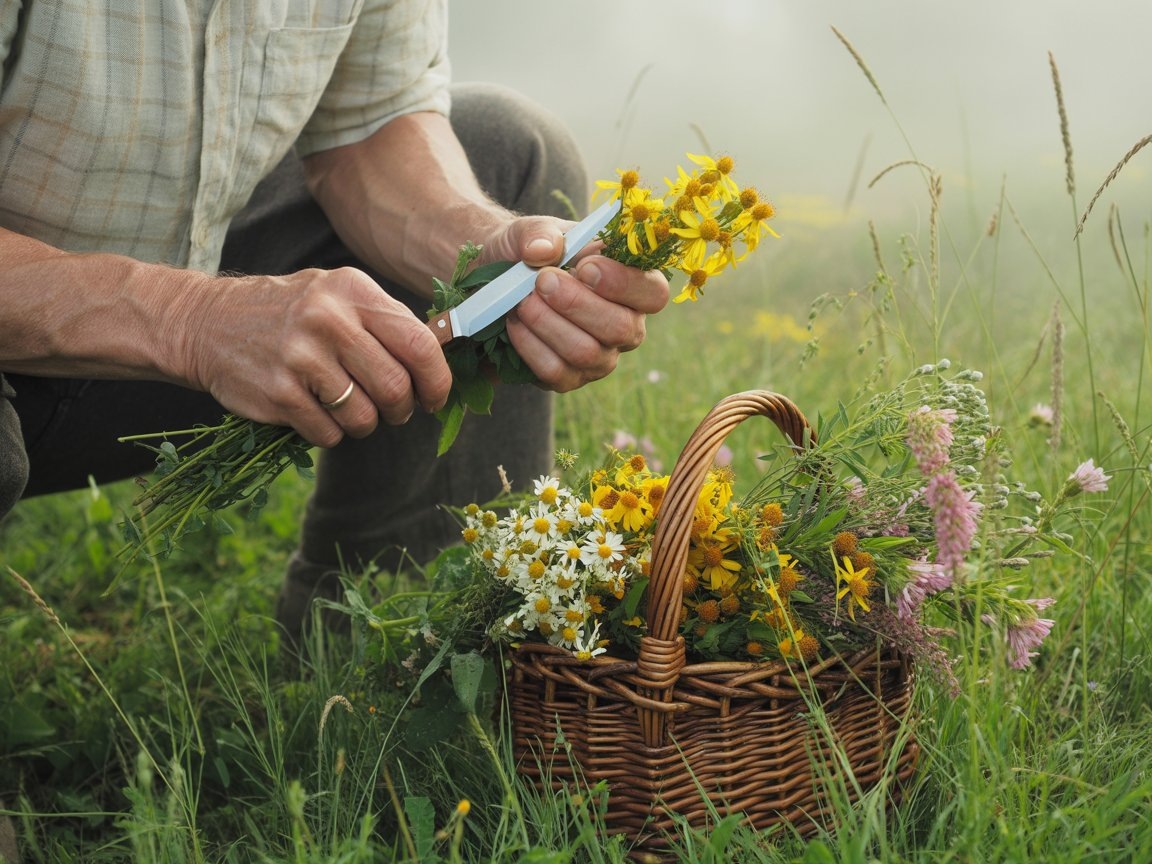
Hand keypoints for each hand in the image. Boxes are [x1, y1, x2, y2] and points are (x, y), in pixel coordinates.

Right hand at [171, 267, 451, 445]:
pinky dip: (329, 432)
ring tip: (347, 407)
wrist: (207, 323)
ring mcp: (300, 357)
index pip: (419, 343)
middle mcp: (328, 319)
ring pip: (364, 417)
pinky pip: (328, 434)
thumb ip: (385, 322)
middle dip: (402, 409)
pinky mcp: (278, 393)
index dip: (437, 380)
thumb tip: (440, 362)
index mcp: (352, 291)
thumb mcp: (337, 295)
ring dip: (364, 424)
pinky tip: (314, 410)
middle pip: (395, 386)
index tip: (435, 397)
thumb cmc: (290, 313)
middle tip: (393, 409)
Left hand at [477, 216, 669, 390]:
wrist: (496, 280)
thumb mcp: (533, 231)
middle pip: (622, 328)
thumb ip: (540, 233)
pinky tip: (515, 323)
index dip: (624, 283)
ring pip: (587, 352)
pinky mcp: (569, 378)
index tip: (585, 266)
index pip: (654, 293)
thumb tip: (544, 250)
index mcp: (633, 285)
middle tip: (542, 281)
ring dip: (549, 324)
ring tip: (522, 301)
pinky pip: (556, 372)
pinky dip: (530, 346)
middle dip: (578, 303)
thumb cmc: (531, 254)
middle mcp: (625, 327)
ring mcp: (599, 358)